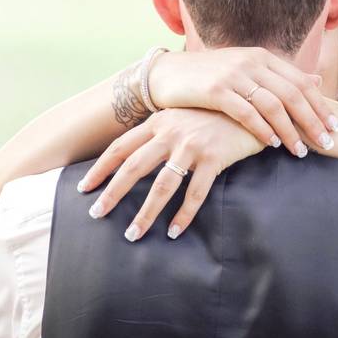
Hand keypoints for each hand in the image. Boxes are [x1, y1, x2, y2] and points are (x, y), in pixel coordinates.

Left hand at [76, 108, 263, 240]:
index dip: (101, 168)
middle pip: (133, 167)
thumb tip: (141, 153)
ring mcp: (192, 144)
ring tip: (133, 234)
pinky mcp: (214, 157)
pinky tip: (174, 232)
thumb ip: (164, 130)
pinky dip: (183, 215)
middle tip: (96, 214)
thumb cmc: (216, 113)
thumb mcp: (184, 115)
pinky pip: (195, 192)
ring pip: (162, 185)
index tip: (84, 187)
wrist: (253, 103)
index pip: (121, 147)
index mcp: (159, 121)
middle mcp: (171, 132)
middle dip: (112, 192)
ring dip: (145, 213)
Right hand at [147, 47, 337, 156]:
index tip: (335, 128)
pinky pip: (246, 113)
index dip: (320, 106)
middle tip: (327, 143)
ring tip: (300, 151)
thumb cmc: (209, 77)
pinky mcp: (215, 90)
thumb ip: (280, 77)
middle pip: (292, 94)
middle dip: (313, 121)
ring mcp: (233, 75)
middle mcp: (251, 62)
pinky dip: (263, 130)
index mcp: (262, 57)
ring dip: (290, 131)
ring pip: (273, 105)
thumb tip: (317, 81)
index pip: (301, 82)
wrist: (167, 74)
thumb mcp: (247, 70)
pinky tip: (273, 144)